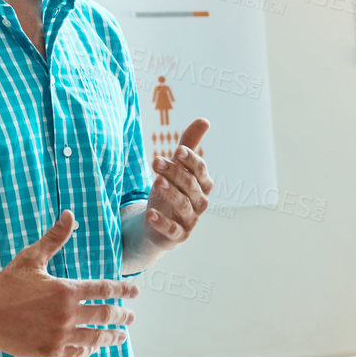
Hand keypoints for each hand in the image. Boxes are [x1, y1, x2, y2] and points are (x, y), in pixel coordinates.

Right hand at [0, 210, 138, 356]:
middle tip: (131, 317)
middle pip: (106, 315)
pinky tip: (92, 348)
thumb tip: (69, 214)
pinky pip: (76, 353)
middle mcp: (67, 313)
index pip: (106, 289)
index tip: (135, 292)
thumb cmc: (6, 283)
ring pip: (95, 338)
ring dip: (111, 337)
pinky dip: (87, 350)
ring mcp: (59, 334)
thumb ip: (54, 239)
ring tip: (120, 336)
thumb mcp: (31, 258)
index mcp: (67, 290)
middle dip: (122, 316)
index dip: (124, 290)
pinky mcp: (48, 351)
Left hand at [144, 117, 213, 247]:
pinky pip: (173, 230)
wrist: (155, 225)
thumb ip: (188, 146)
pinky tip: (151, 215)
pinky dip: (163, 223)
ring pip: (184, 205)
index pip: (201, 170)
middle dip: (174, 173)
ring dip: (171, 193)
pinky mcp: (178, 236)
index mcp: (202, 184)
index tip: (178, 150)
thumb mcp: (176, 169)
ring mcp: (190, 220)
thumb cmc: (169, 192)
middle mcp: (200, 202)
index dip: (191, 161)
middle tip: (156, 161)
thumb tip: (204, 120)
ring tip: (156, 182)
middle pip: (191, 186)